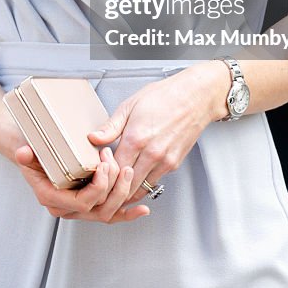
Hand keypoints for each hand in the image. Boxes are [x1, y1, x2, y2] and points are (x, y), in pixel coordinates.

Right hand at [14, 143, 150, 223]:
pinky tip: (142, 210)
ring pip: (108, 213)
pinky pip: (111, 215)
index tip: (103, 165)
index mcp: (53, 198)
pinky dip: (127, 214)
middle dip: (113, 187)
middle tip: (118, 163)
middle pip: (99, 209)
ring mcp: (80, 210)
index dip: (97, 187)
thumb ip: (26, 155)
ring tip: (128, 172)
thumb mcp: (28, 153)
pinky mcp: (91, 206)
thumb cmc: (34, 155)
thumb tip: (24, 153)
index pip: (81, 203)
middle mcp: (67, 209)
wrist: (34, 158)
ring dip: (122, 194)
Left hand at [87, 61, 227, 204]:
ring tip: (117, 184)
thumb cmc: (164, 96)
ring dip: (127, 190)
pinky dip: (142, 184)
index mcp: (136, 138)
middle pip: (125, 185)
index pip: (113, 170)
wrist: (194, 96)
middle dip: (112, 189)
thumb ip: (110, 126)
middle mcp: (151, 154)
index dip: (102, 173)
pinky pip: (153, 183)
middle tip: (104, 184)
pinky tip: (135, 176)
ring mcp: (164, 161)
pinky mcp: (173, 164)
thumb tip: (93, 138)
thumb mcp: (130, 105)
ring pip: (140, 189)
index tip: (97, 170)